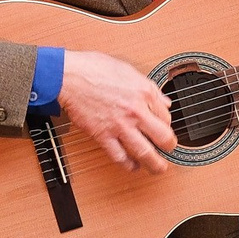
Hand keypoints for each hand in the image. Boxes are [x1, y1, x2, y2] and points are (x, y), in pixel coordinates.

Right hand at [58, 49, 176, 173]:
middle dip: (170, 147)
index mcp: (143, 92)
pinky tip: (132, 166)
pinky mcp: (103, 135)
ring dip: (155, 164)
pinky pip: (119, 157)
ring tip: (158, 168)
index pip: (166, 115)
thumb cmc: (93, 69)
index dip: (166, 123)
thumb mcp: (128, 70)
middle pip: (163, 137)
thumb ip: (149, 87)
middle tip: (169, 150)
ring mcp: (119, 125)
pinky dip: (128, 165)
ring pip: (145, 152)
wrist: (68, 77)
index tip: (163, 127)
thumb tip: (164, 101)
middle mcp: (135, 111)